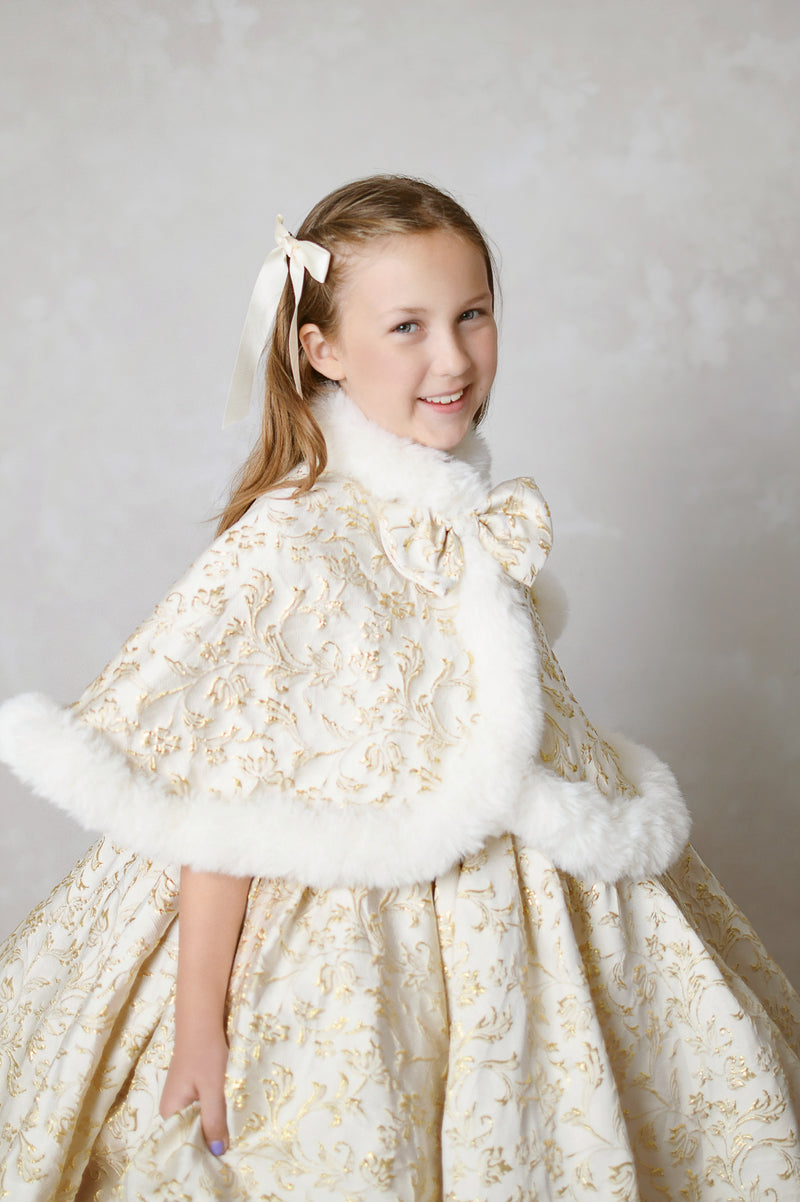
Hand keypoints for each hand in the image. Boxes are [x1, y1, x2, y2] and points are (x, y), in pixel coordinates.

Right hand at [159, 1027, 230, 1154]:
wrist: (203, 1020)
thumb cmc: (205, 1053)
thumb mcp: (212, 1089)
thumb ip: (214, 1120)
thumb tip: (218, 1152)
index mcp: (170, 1112)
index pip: (183, 1144)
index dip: (201, 1153)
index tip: (222, 1160)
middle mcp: (172, 1108)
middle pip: (192, 1133)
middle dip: (211, 1139)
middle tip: (234, 1148)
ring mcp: (182, 1097)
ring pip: (200, 1120)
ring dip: (216, 1124)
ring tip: (235, 1135)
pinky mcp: (193, 1088)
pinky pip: (204, 1108)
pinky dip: (216, 1111)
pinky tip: (230, 1114)